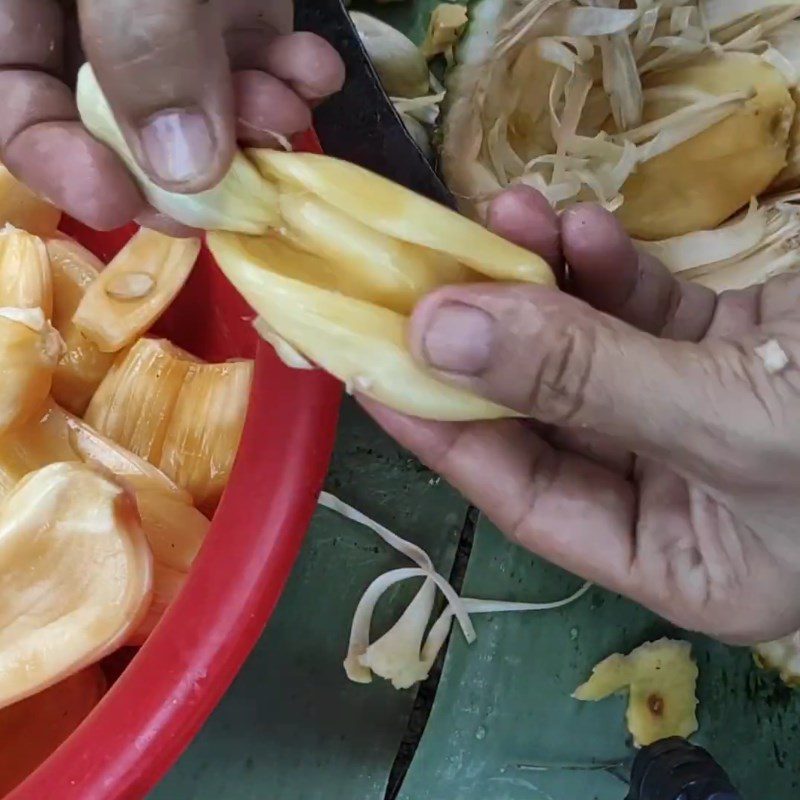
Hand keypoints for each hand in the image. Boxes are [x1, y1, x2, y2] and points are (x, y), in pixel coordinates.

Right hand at [0, 0, 343, 232]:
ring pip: (199, 101)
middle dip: (184, 165)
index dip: (57, 165)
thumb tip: (182, 169)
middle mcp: (94, 18)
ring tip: (284, 113)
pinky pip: (255, 59)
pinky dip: (288, 77)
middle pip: (116, 123)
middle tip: (231, 189)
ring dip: (251, 126)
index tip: (117, 203)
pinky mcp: (235, 4)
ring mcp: (168, 14)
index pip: (13, 107)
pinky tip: (314, 71)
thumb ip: (142, 42)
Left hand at [364, 186, 799, 645]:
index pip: (525, 497)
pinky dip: (607, 269)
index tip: (371, 366)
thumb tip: (441, 337)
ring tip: (506, 220)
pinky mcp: (736, 345)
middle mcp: (682, 489)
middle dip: (488, 343)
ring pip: (591, 351)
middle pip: (549, 415)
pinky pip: (647, 309)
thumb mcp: (739, 422)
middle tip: (423, 275)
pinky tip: (573, 229)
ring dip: (542, 287)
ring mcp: (704, 410)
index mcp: (680, 556)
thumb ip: (588, 379)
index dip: (443, 433)